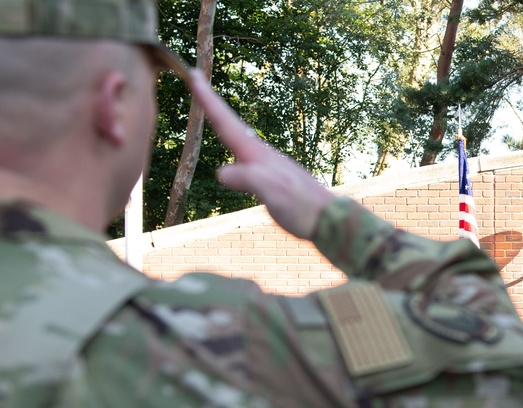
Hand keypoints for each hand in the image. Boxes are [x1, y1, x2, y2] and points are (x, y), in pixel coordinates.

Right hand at [187, 70, 334, 239]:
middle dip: (212, 103)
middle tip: (195, 78)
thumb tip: (221, 172)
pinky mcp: (272, 176)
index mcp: (257, 155)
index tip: (194, 74)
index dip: (208, 100)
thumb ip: (250, 180)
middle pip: (231, 124)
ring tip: (210, 106)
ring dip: (223, 120)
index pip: (227, 123)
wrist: (328, 219)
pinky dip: (234, 142)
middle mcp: (261, 155)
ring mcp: (267, 164)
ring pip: (239, 136)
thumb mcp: (274, 194)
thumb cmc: (302, 208)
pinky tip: (237, 146)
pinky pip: (245, 153)